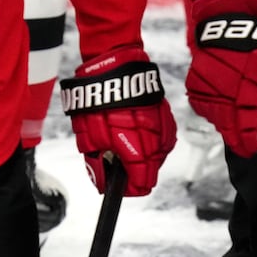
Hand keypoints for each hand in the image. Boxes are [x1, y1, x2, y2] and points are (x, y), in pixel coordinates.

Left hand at [60, 47, 176, 196]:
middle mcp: (156, 144)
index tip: (116, 185)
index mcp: (138, 152)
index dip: (126, 189)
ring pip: (158, 157)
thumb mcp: (89, 138)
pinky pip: (162, 140)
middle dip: (133, 171)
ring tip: (124, 141)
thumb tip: (102, 181)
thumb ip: (98, 164)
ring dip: (143, 155)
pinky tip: (137, 131)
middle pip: (150, 174)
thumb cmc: (100, 99)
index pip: (140, 186)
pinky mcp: (167, 118)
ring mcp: (165, 131)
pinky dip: (150, 141)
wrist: (115, 67)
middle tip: (115, 158)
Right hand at [184, 0, 256, 156]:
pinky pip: (202, 103)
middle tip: (244, 140)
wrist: (236, 22)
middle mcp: (223, 95)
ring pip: (214, 117)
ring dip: (224, 120)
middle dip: (236, 136)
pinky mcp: (194, 81)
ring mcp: (205, 89)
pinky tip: (222, 99)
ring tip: (234, 113)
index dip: (249, 144)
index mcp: (246, 96)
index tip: (252, 149)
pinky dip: (212, 105)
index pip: (245, 133)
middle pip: (226, 128)